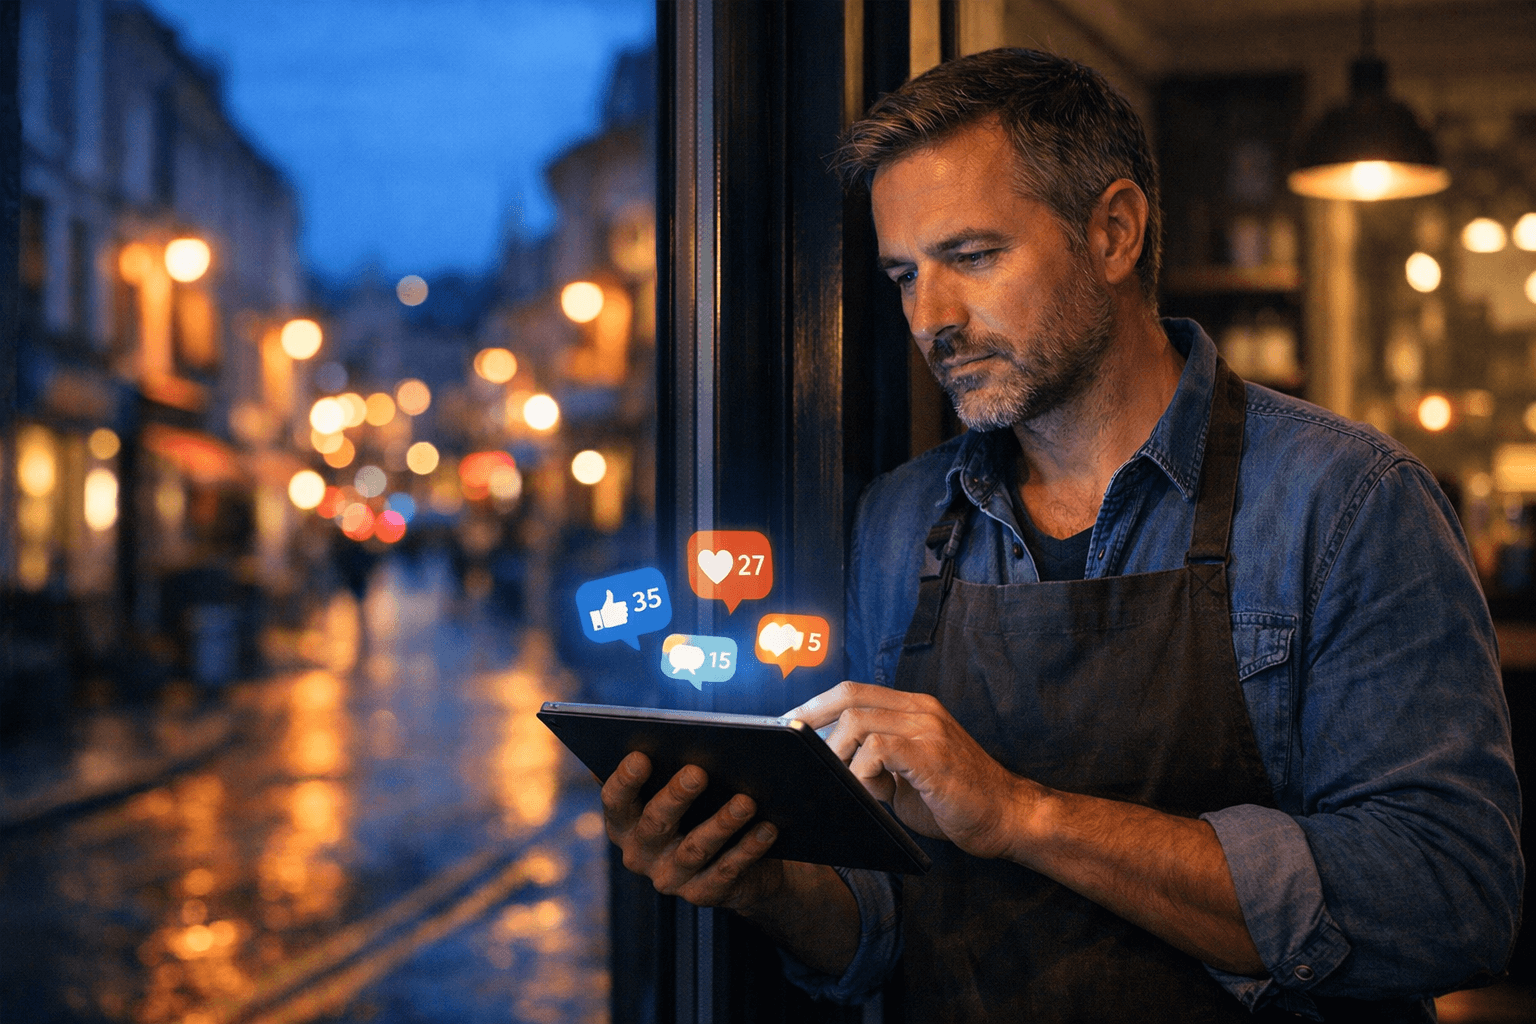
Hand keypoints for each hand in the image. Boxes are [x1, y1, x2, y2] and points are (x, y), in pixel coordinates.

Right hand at [600, 751, 782, 911]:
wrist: (738, 862)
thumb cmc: (704, 807)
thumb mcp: (683, 789)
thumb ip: (671, 765)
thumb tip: (680, 735)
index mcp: (625, 822)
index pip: (615, 801)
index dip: (625, 780)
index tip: (641, 756)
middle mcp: (640, 853)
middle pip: (655, 823)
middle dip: (676, 796)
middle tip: (698, 772)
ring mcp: (670, 877)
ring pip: (695, 848)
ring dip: (722, 823)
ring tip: (746, 801)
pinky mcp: (702, 894)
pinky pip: (727, 871)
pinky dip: (749, 849)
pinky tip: (767, 828)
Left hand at [785, 681, 1029, 859]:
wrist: (1008, 817)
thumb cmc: (956, 800)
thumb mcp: (907, 774)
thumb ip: (875, 762)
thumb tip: (828, 766)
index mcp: (914, 708)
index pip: (853, 691)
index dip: (815, 704)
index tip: (788, 723)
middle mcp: (920, 710)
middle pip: (849, 696)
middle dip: (811, 719)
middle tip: (791, 746)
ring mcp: (928, 729)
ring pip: (858, 721)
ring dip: (837, 753)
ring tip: (842, 782)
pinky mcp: (933, 756)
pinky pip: (879, 749)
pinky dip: (861, 771)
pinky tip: (871, 794)